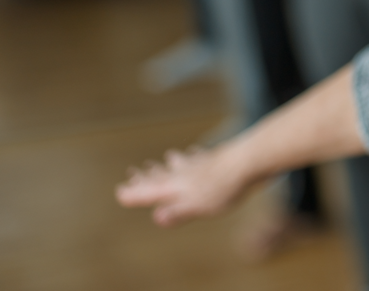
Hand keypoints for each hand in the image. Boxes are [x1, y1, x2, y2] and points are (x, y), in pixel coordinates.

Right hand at [117, 145, 255, 225]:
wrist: (247, 161)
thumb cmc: (222, 188)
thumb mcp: (198, 207)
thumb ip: (177, 212)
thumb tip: (157, 217)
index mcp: (176, 187)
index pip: (150, 191)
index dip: (135, 193)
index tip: (120, 191)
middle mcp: (184, 173)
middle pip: (161, 175)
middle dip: (146, 177)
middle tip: (132, 173)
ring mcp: (199, 164)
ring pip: (178, 164)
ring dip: (167, 164)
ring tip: (160, 160)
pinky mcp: (215, 159)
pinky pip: (198, 157)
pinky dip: (191, 156)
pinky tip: (193, 151)